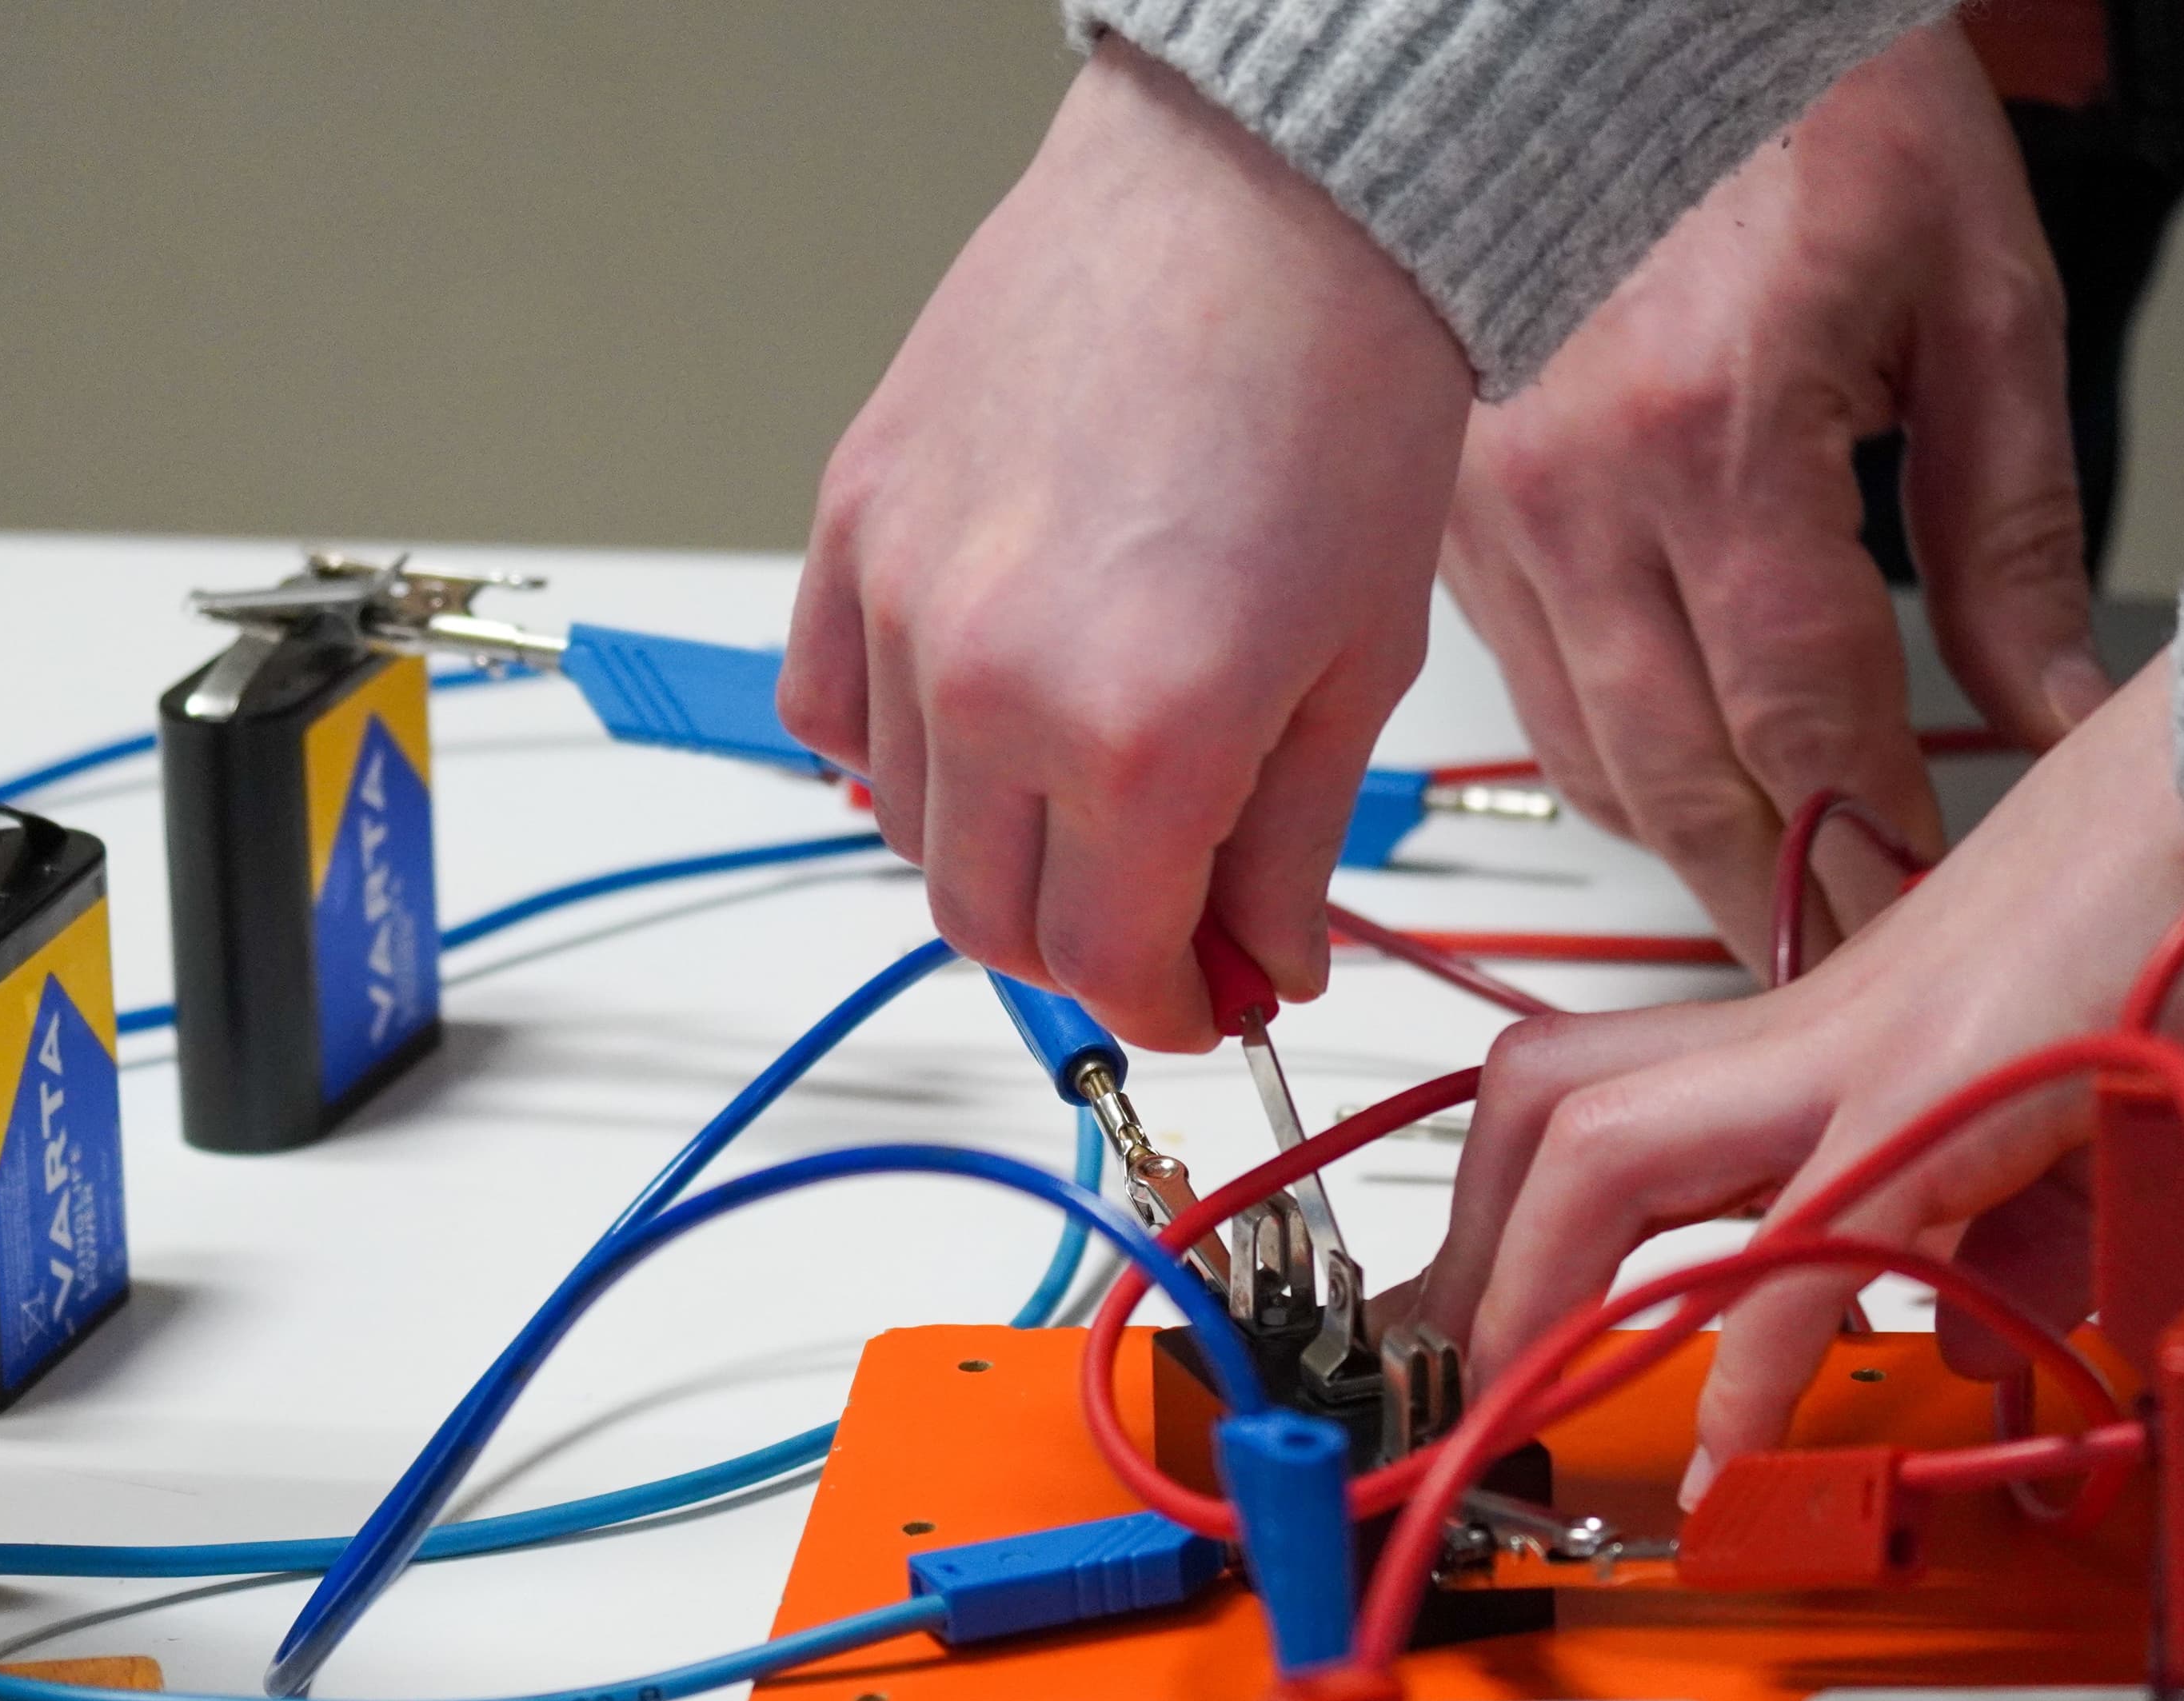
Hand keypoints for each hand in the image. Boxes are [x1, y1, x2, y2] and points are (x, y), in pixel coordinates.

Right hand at [777, 38, 1473, 1050]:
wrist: (1263, 205)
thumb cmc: (1334, 397)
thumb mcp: (1358, 670)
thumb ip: (1293, 852)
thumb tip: (1265, 964)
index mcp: (1141, 737)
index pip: (1106, 968)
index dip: (1168, 1012)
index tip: (1206, 1002)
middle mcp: (994, 682)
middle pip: (989, 922)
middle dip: (1085, 950)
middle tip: (1163, 916)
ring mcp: (903, 599)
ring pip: (904, 825)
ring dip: (996, 848)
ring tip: (1088, 787)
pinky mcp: (854, 520)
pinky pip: (826, 708)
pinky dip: (890, 749)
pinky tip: (977, 716)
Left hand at [1412, 654, 2183, 1500]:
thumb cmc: (2183, 925)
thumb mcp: (2062, 1123)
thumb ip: (2001, 1232)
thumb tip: (1978, 1331)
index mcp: (1815, 1034)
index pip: (1593, 1108)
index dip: (1507, 1220)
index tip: (1471, 1329)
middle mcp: (1807, 1032)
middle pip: (1542, 1109)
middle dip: (1470, 1253)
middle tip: (1452, 1379)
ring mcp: (1863, 1052)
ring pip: (1608, 1153)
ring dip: (1541, 1296)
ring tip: (1523, 1413)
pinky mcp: (1952, 1093)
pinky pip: (1817, 1240)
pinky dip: (1755, 1358)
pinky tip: (1730, 1451)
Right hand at [1441, 23, 2104, 975]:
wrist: (1612, 13)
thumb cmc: (1799, 97)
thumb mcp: (1973, 290)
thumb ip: (2012, 526)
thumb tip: (2044, 704)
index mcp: (1716, 431)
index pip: (1807, 722)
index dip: (1876, 846)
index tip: (1923, 912)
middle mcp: (1573, 488)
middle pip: (1683, 780)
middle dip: (1779, 896)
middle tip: (1850, 966)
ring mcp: (1489, 507)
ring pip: (1589, 761)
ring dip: (1690, 848)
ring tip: (1778, 899)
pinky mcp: (1447, 511)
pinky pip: (1529, 697)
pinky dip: (1609, 764)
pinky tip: (1678, 789)